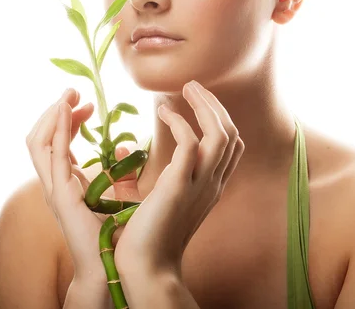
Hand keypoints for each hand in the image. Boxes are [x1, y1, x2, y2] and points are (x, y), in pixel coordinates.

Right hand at [26, 88, 137, 281]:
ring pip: (38, 142)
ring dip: (52, 115)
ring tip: (68, 96)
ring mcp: (54, 187)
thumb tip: (124, 148)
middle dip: (55, 112)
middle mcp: (55, 182)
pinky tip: (66, 110)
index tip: (86, 104)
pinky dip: (56, 129)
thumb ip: (119, 171)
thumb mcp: (119, 192)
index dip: (67, 120)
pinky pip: (52, 154)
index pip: (57, 142)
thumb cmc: (116, 232)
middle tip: (73, 92)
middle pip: (42, 137)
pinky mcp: (60, 193)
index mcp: (66, 180)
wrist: (111, 264)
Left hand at [113, 80, 244, 277]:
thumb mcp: (153, 200)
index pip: (232, 146)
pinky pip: (190, 143)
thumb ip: (145, 174)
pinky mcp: (179, 185)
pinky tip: (164, 112)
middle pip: (232, 133)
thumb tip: (122, 148)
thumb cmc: (146, 237)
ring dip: (205, 106)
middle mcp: (212, 183)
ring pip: (221, 134)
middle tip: (193, 87)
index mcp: (210, 187)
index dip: (220, 118)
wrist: (145, 268)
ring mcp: (200, 184)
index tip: (198, 102)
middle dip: (215, 105)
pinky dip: (180, 122)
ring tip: (187, 89)